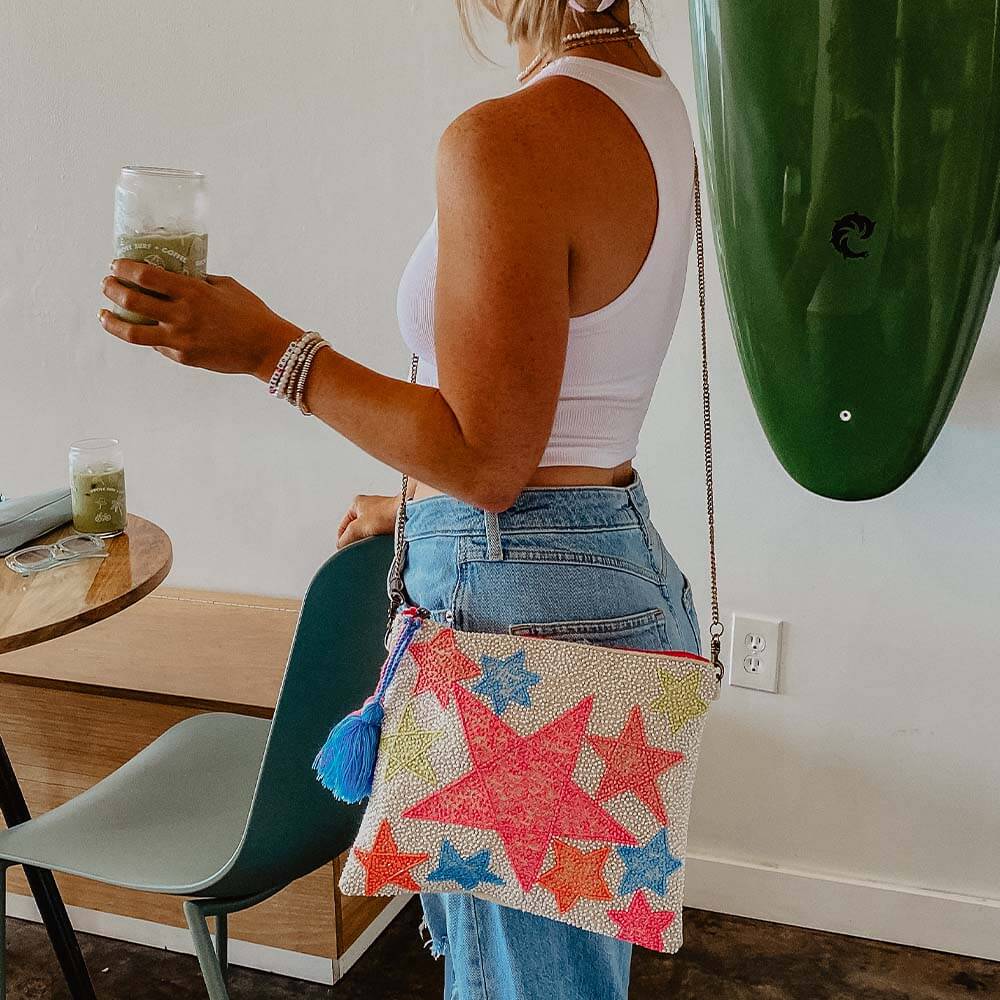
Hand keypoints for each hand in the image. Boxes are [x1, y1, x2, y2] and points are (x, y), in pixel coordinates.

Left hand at [99, 260, 298, 379]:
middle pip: (130, 300)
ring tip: (105, 314)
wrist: (267, 347)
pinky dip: (147, 336)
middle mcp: (181, 315)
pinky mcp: (183, 357)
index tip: (116, 264)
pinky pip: (157, 345)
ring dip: (112, 321)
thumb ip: (199, 281)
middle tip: (107, 284)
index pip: (145, 275)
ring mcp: (180, 339)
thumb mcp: (225, 286)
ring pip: (132, 332)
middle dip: (111, 289)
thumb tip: (177, 275)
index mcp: (192, 291)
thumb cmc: (251, 313)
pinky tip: (145, 329)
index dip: (124, 268)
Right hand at [337, 494, 399, 548]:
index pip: (342, 527)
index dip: (342, 540)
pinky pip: (381, 535)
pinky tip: (382, 543)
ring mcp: (381, 515)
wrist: (408, 514)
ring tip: (373, 544)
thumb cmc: (386, 513)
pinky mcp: (391, 522)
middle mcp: (369, 507)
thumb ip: (345, 539)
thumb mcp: (357, 528)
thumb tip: (341, 548)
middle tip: (359, 548)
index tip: (345, 551)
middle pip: (356, 531)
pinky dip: (380, 540)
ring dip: (370, 541)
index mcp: (357, 504)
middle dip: (357, 540)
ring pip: (369, 534)